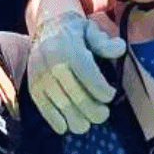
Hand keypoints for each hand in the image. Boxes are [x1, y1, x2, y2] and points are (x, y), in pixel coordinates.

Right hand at [28, 9, 124, 134]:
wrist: (46, 28)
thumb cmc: (74, 32)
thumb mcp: (90, 30)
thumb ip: (104, 42)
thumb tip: (120, 49)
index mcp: (68, 48)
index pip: (86, 73)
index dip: (100, 89)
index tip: (110, 96)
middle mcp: (52, 63)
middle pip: (75, 94)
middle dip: (92, 110)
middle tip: (103, 115)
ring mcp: (40, 77)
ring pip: (61, 105)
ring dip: (77, 120)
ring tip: (88, 123)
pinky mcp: (33, 87)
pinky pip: (44, 109)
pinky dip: (56, 121)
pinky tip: (67, 126)